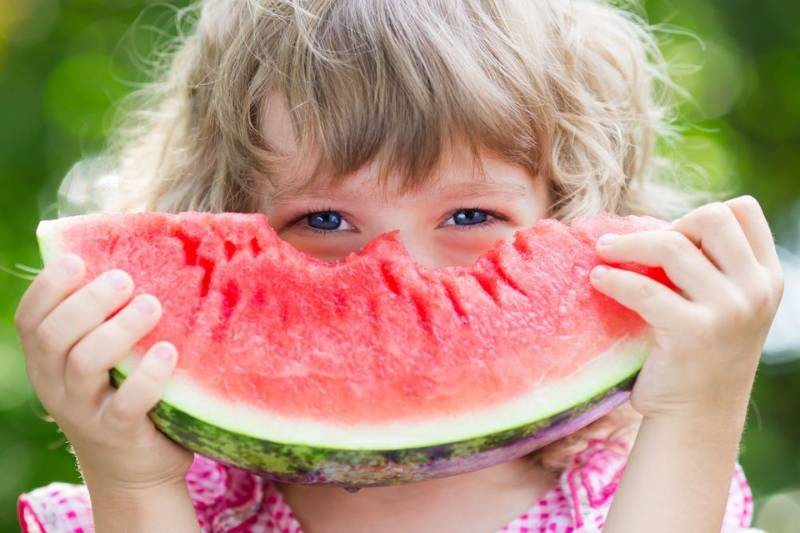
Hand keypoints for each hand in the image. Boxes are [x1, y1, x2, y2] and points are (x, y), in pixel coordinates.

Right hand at [14, 254, 193, 491]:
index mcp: (48, 359)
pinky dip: (147, 375)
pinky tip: (168, 352)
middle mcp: (55, 384)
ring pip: (85, 363)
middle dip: (88, 302)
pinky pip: (126, 404)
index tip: (79, 261)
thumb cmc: (121, 391)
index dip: (48, 287)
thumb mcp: (102, 356)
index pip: (30, 318)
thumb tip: (131, 252)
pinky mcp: (117, 433)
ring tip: (152, 306)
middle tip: (125, 280)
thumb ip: (103, 318)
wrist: (133, 466)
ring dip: (119, 330)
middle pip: (55, 335)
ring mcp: (83, 411)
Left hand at [590, 196, 783, 421]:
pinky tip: (598, 279)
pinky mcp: (692, 332)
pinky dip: (613, 278)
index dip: (701, 216)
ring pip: (672, 245)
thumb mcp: (724, 306)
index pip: (743, 211)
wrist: (697, 418)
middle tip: (638, 246)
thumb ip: (712, 267)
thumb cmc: (700, 355)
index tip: (672, 238)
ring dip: (627, 243)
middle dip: (668, 224)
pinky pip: (642, 287)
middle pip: (711, 217)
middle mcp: (755, 290)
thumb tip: (653, 224)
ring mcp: (728, 311)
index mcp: (766, 278)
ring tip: (603, 250)